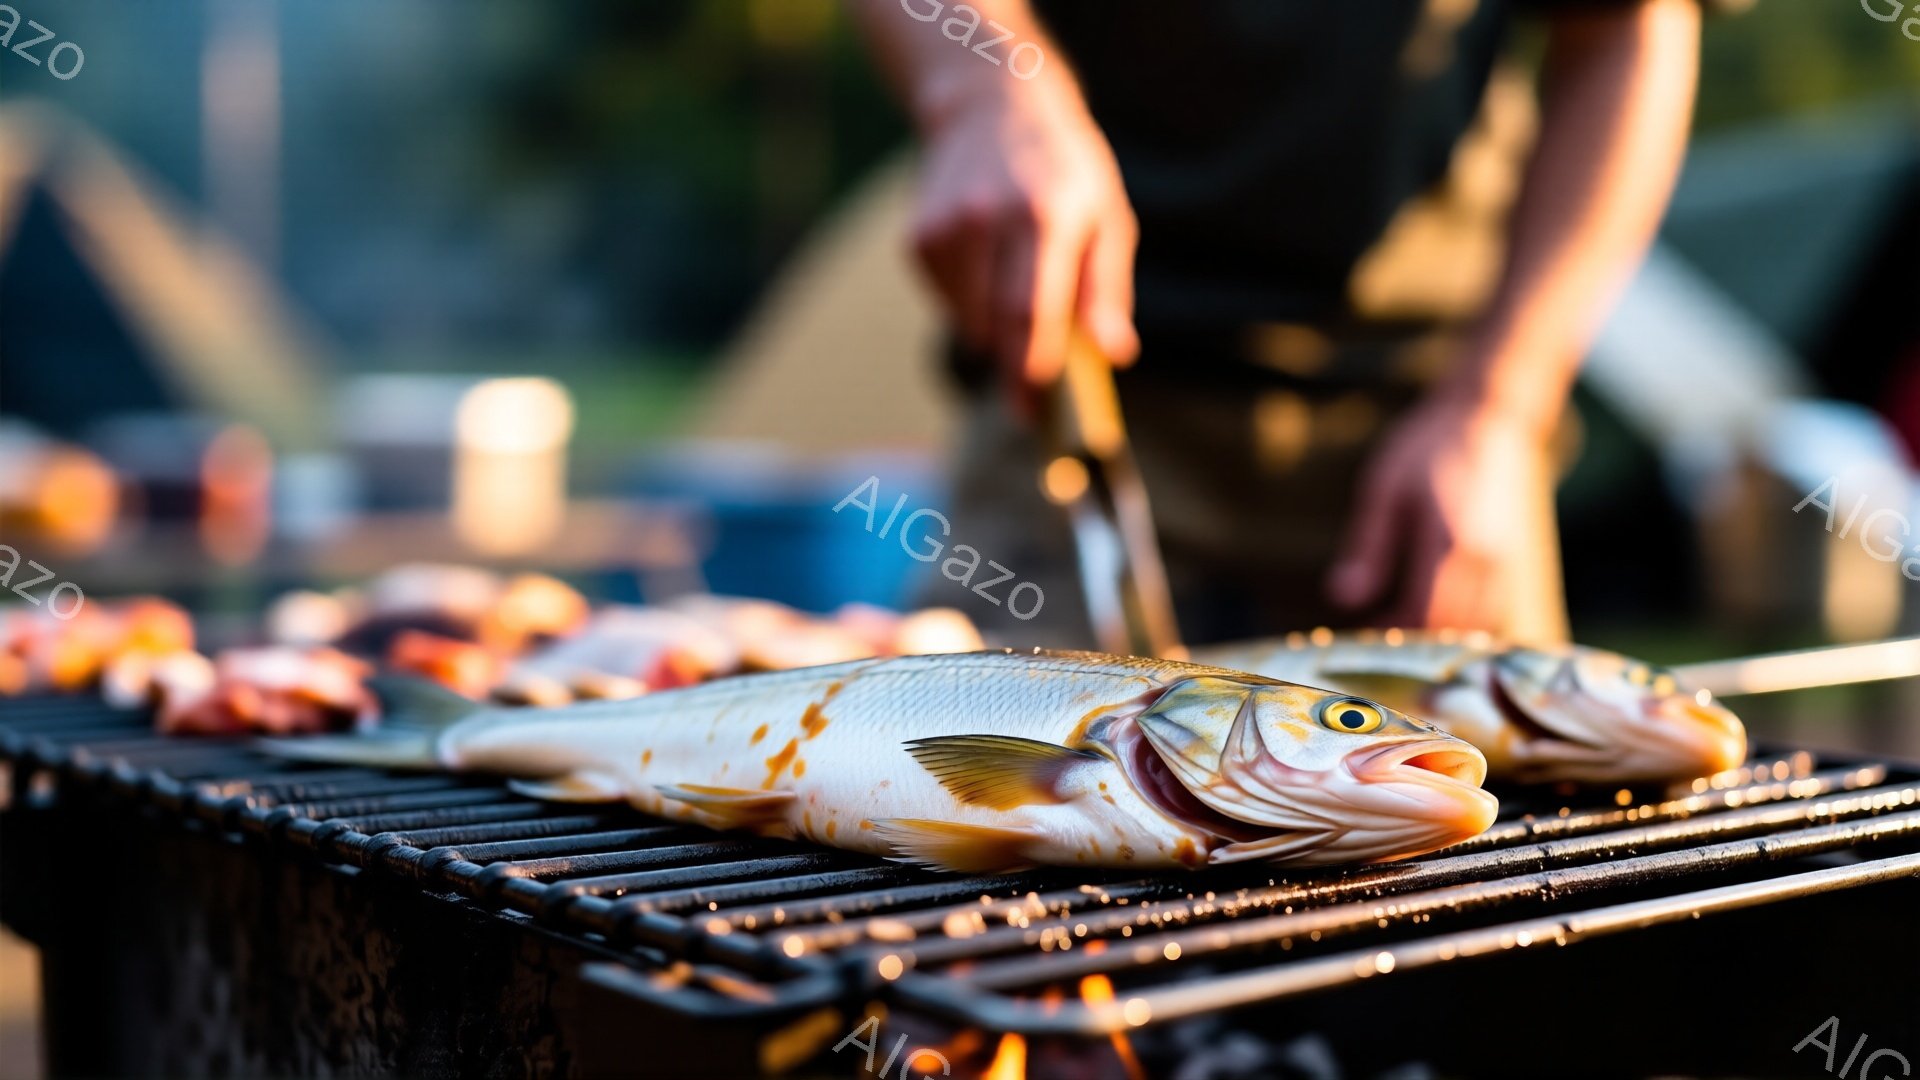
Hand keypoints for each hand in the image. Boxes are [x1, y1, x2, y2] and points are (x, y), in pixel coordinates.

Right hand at [909, 82, 1138, 408]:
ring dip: (994, 331)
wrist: (994, 104)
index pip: (1031, 312)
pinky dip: (969, 304)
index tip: (1036, 413)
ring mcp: (946, 227)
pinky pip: (947, 300)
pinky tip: (986, 266)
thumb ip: (1106, 290)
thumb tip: (1114, 353)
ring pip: (968, 320)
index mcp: (1045, 216)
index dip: (1032, 371)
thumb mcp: (1106, 217)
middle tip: (1030, 399)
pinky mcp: (918, 237)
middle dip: (1014, 370)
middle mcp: (989, 219)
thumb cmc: (1064, 170)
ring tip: (1017, 289)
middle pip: (996, 323)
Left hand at [1327, 398, 1563, 637]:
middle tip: (1377, 635)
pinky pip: (1491, 611)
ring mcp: (1506, 563)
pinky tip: (1433, 614)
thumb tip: (1342, 598)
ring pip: (1476, 626)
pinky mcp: (1513, 562)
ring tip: (1401, 625)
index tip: (1363, 634)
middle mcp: (1486, 561)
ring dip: (1440, 636)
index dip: (1392, 635)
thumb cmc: (1427, 448)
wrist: (1486, 417)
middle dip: (1414, 642)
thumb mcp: (1383, 490)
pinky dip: (1463, 623)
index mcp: (1449, 545)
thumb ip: (1367, 549)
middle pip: (1451, 629)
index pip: (1422, 616)